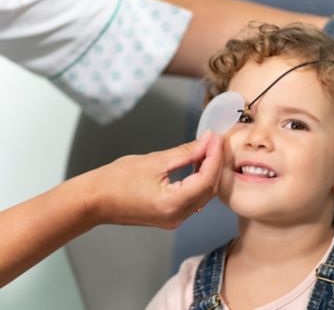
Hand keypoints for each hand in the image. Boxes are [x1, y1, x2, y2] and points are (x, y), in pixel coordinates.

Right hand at [82, 131, 222, 228]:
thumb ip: (186, 152)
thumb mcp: (154, 160)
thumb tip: (207, 141)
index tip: (216, 138)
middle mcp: (177, 216)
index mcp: (173, 204)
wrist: (94, 201)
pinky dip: (199, 182)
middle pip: (209, 189)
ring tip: (207, 149)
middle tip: (214, 141)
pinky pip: (194, 199)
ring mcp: (175, 220)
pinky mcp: (171, 217)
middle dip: (215, 163)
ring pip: (204, 195)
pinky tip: (197, 165)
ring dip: (208, 172)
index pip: (207, 179)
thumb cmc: (115, 180)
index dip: (215, 156)